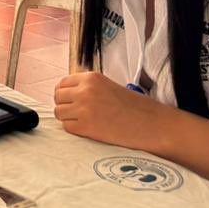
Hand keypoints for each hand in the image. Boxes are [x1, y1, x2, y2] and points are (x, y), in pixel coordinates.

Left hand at [53, 71, 169, 150]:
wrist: (151, 124)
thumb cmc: (133, 107)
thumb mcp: (108, 86)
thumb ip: (87, 87)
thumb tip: (66, 95)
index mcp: (91, 78)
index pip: (62, 84)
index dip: (65, 94)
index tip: (70, 101)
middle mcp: (85, 90)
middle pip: (57, 98)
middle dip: (65, 106)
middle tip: (77, 113)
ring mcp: (84, 108)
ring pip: (59, 113)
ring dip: (68, 118)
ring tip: (84, 122)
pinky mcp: (86, 127)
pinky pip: (67, 127)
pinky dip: (74, 130)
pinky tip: (88, 130)